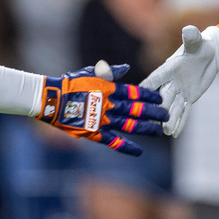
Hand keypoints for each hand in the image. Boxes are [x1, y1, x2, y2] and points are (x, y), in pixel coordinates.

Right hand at [38, 62, 167, 156]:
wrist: (52, 100)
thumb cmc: (70, 84)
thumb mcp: (90, 73)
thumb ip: (109, 72)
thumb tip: (126, 67)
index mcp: (108, 89)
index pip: (134, 92)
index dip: (148, 95)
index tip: (159, 97)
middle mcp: (108, 105)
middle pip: (136, 109)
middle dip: (153, 112)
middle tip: (167, 115)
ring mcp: (102, 120)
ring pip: (129, 125)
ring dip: (145, 128)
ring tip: (159, 131)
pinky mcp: (94, 133)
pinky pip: (113, 141)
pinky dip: (126, 146)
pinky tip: (139, 151)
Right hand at [140, 25, 218, 136]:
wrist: (209, 54)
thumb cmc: (200, 44)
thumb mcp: (196, 41)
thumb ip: (191, 37)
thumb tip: (189, 29)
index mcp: (169, 68)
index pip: (155, 78)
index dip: (147, 87)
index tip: (136, 96)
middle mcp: (171, 81)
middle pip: (163, 97)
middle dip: (158, 109)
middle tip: (153, 121)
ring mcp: (180, 91)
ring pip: (173, 107)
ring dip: (169, 119)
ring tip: (164, 131)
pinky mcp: (189, 97)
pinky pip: (184, 111)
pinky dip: (180, 122)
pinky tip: (174, 134)